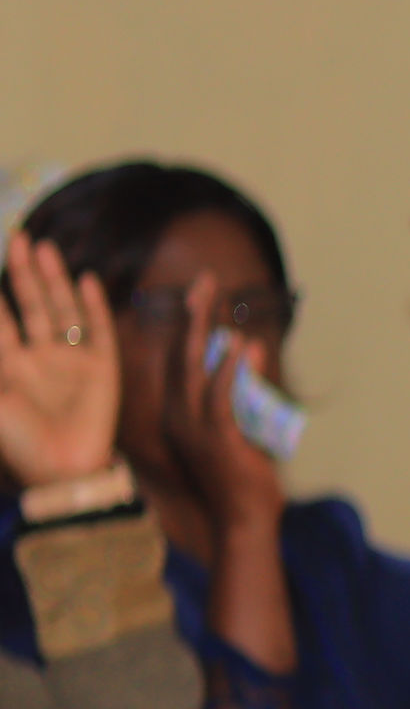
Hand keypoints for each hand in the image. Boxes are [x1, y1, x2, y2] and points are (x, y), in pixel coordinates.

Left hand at [0, 232, 119, 485]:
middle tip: (18, 237)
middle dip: (23, 273)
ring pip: (62, 312)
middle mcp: (40, 358)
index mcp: (8, 365)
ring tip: (45, 248)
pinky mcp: (101, 371)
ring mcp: (71, 363)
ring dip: (53, 281)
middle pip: (31, 306)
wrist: (61, 471)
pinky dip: (93, 307)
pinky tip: (86, 281)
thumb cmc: (17, 440)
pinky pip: (99, 332)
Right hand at [164, 275, 284, 535]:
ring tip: (214, 295)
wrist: (242, 521)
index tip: (199, 294)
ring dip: (206, 329)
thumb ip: (238, 399)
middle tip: (203, 279)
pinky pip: (222, 397)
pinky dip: (230, 369)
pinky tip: (239, 345)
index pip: (181, 360)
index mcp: (180, 413)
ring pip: (195, 367)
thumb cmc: (241, 480)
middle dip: (193, 314)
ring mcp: (195, 427)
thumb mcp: (236, 431)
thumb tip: (248, 361)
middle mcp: (179, 415)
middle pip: (182, 353)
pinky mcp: (218, 438)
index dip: (189, 325)